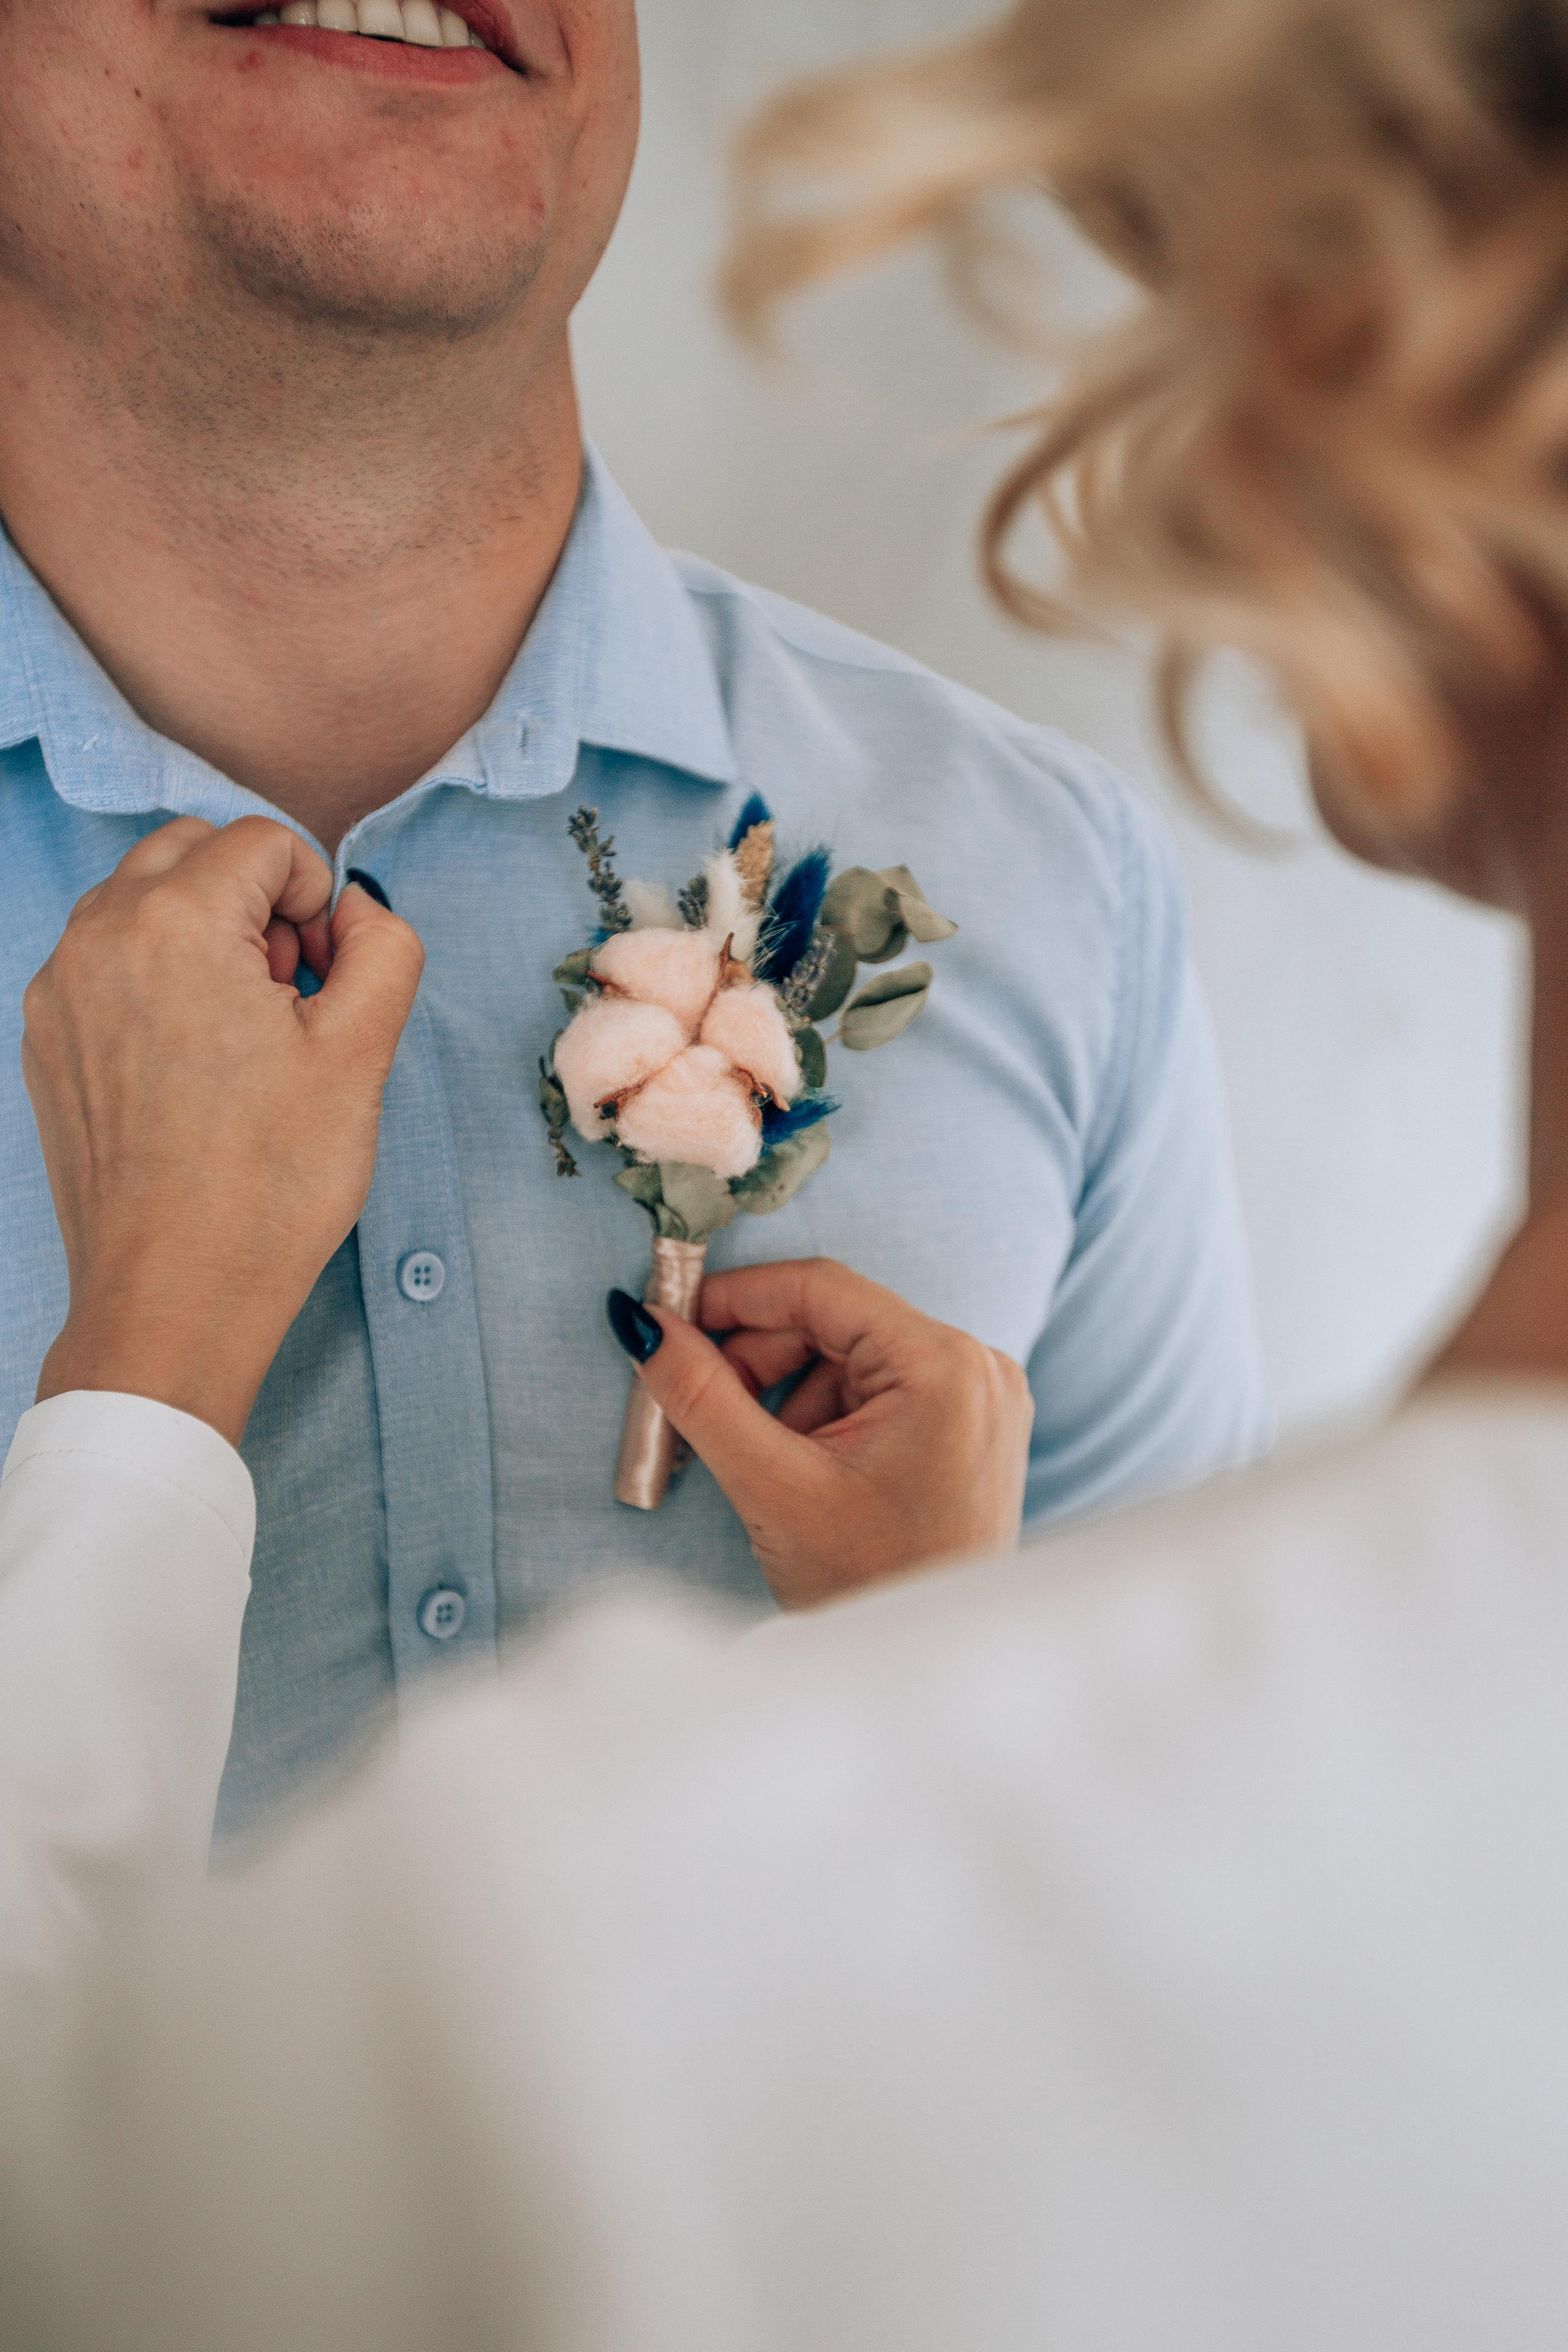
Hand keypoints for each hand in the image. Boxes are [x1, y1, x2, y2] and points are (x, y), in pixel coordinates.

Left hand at [24, 816, 423, 1445]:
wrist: (174, 1296)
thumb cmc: (268, 1184)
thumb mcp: (361, 1052)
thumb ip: (384, 947)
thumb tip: (359, 909)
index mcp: (174, 923)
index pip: (264, 842)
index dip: (317, 900)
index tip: (325, 979)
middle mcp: (97, 938)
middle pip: (193, 852)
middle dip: (253, 900)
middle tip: (289, 996)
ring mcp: (58, 991)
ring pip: (143, 903)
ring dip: (204, 936)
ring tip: (244, 1036)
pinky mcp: (46, 1041)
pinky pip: (107, 965)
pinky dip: (157, 982)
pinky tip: (196, 1069)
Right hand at [625, 1258, 1034, 1607]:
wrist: (927, 1671)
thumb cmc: (869, 1588)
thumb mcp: (772, 1485)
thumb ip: (701, 1396)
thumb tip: (643, 1325)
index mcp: (946, 1367)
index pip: (821, 1288)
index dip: (735, 1299)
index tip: (671, 1320)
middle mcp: (978, 1366)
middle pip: (836, 1321)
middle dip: (760, 1360)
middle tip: (704, 1409)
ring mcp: (981, 1398)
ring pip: (852, 1357)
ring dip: (789, 1395)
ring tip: (762, 1462)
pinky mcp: (970, 1428)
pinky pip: (881, 1390)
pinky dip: (826, 1416)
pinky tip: (802, 1470)